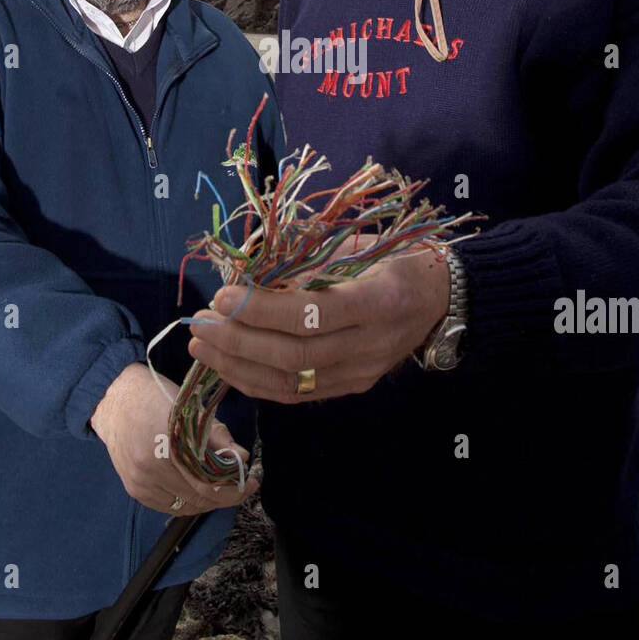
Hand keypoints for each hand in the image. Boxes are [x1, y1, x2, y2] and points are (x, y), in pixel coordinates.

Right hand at [89, 362, 259, 512]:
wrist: (114, 400)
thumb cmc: (154, 397)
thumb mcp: (190, 409)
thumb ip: (216, 436)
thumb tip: (241, 457)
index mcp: (168, 444)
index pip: (209, 481)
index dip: (235, 486)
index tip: (251, 481)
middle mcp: (151, 468)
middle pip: (199, 497)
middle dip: (226, 495)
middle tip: (242, 486)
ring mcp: (140, 482)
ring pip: (185, 506)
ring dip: (208, 502)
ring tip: (222, 488)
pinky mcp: (134, 489)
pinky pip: (168, 506)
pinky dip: (187, 502)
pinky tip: (198, 491)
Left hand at [187, 246, 450, 403]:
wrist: (438, 299)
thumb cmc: (392, 260)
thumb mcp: (356, 246)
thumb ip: (306, 261)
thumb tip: (245, 271)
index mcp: (377, 300)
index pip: (311, 315)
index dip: (262, 310)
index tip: (222, 297)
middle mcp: (371, 344)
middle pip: (295, 355)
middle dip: (238, 341)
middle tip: (200, 323)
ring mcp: (361, 372)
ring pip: (291, 382)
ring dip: (238, 366)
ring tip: (202, 346)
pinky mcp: (351, 387)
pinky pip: (297, 393)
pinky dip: (256, 382)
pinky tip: (227, 365)